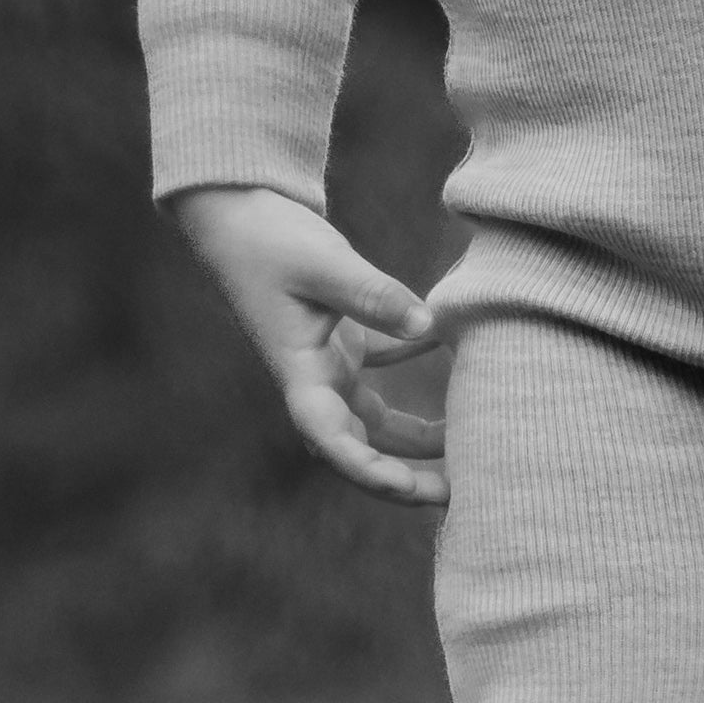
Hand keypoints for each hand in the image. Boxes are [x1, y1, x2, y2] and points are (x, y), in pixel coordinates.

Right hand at [170, 184, 448, 501]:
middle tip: (460, 492)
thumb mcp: (323, 263)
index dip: (370, 473)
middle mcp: (312, 380)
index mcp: (298, 374)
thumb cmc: (267, 238)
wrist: (235, 210)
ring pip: (374, 421)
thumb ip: (374, 295)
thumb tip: (430, 325)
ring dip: (415, 442)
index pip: (332, 442)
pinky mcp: (338, 339)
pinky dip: (416, 373)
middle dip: (403, 478)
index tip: (411, 490)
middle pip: (358, 448)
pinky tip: (456, 359)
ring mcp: (325, 363)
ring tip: (467, 450)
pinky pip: (382, 376)